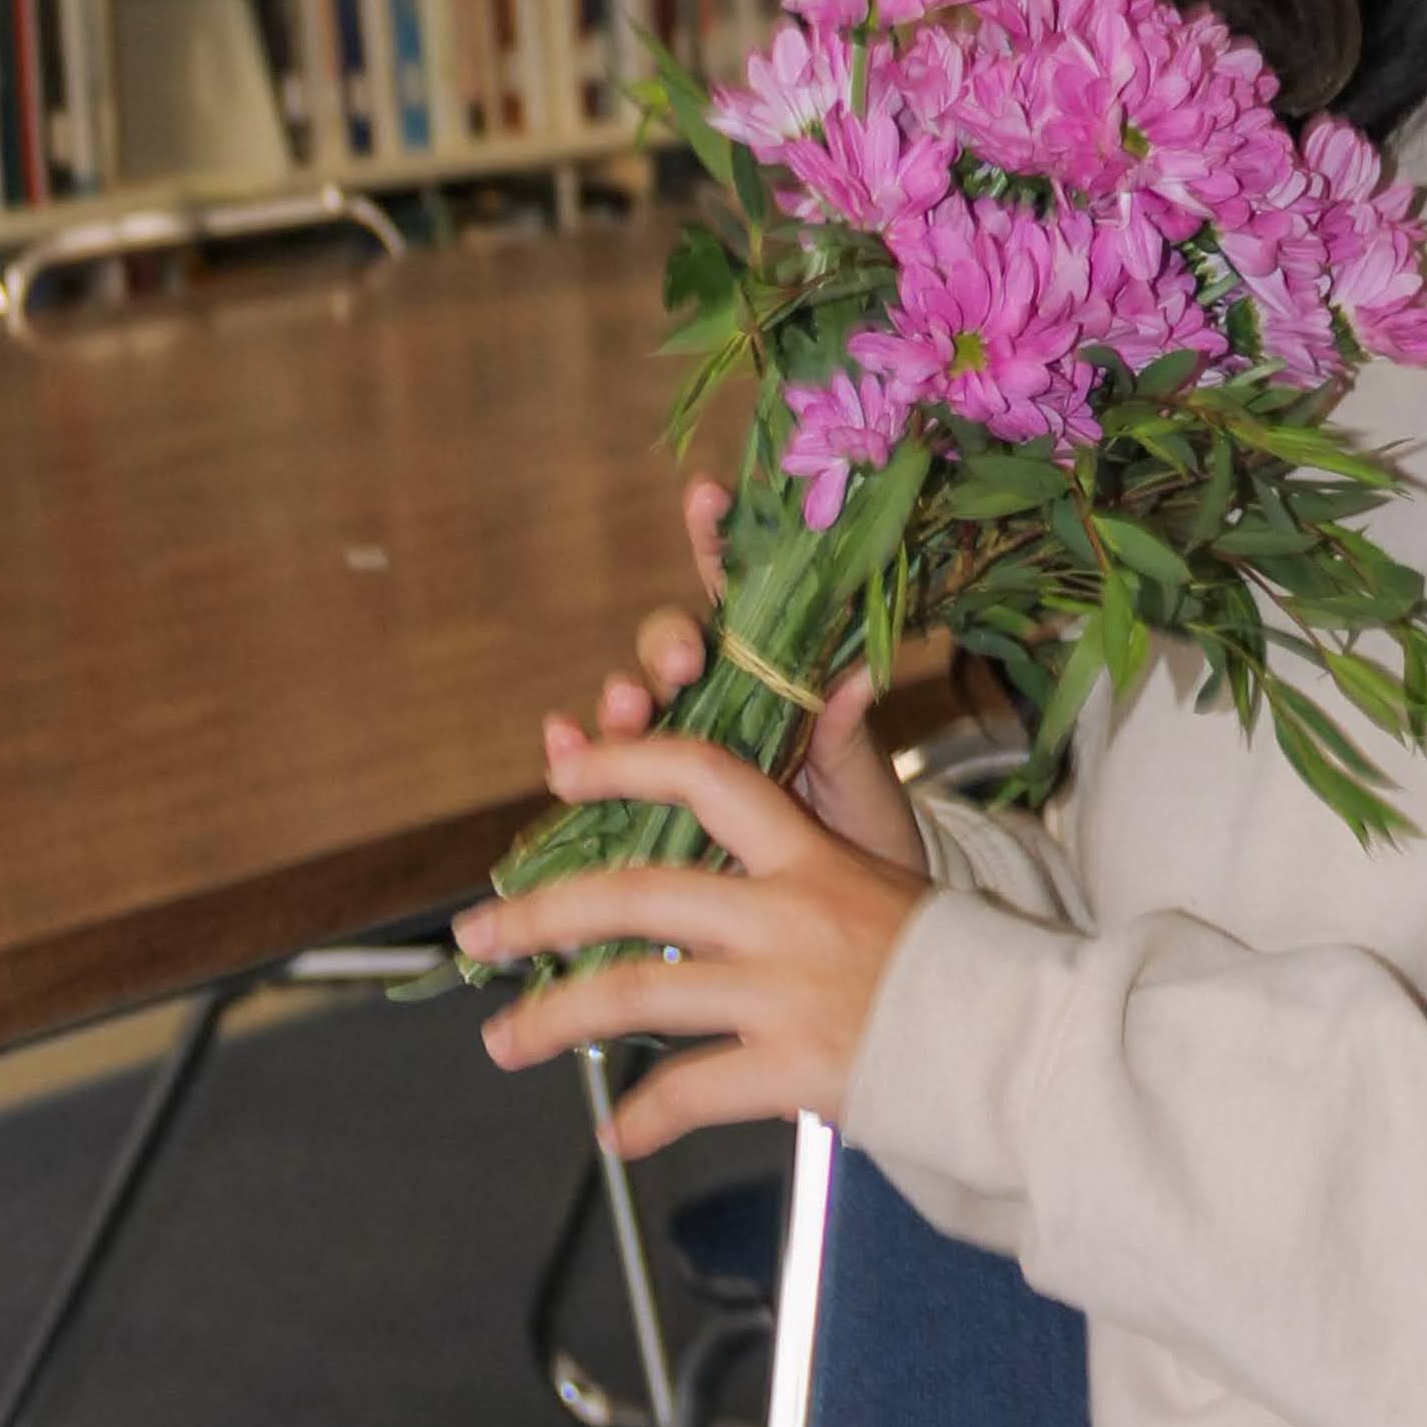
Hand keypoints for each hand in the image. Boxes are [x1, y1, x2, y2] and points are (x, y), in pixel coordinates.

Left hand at [462, 727, 927, 1152]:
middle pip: (634, 893)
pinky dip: (645, 1117)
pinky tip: (620, 1135)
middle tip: (477, 936)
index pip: (707, 778)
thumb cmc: (954, 961)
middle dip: (539, 915)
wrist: (1023, 1045)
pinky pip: (689, 1090)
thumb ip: (826, 813)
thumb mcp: (885, 869)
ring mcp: (785, 992)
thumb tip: (828, 695)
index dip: (626, 765)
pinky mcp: (793, 1067)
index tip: (562, 771)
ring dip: (553, 1018)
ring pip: (635, 993)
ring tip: (504, 1041)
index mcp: (810, 855)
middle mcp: (788, 914)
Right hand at [574, 475, 926, 873]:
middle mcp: (717, 706)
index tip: (708, 492)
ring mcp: (676, 754)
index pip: (744, 597)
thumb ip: (846, 735)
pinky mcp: (644, 808)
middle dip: (666, 644)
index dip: (719, 541)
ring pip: (632, 707)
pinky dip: (573, 756)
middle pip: (671, 648)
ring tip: (628, 710)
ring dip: (621, 700)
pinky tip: (561, 749)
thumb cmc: (865, 840)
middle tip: (686, 663)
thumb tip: (859, 676)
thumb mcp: (865, 788)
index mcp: (776, 682)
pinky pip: (597, 775)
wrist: (847, 934)